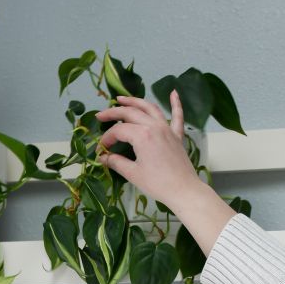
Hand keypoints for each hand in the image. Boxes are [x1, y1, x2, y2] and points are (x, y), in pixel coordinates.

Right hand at [95, 92, 203, 210]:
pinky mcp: (177, 135)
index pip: (119, 131)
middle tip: (101, 115)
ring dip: (135, 101)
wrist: (184, 191)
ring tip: (121, 98)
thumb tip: (103, 157)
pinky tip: (174, 92)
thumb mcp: (133, 174)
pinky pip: (177, 116)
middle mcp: (154, 126)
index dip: (107, 138)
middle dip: (113, 112)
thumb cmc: (158, 184)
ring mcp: (167, 129)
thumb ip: (116, 162)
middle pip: (130, 113)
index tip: (101, 149)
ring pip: (150, 108)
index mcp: (142, 135)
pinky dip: (176, 103)